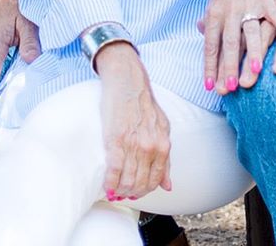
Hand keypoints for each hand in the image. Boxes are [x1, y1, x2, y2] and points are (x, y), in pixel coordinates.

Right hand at [96, 43, 171, 200]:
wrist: (128, 83)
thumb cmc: (144, 105)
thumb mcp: (163, 128)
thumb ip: (165, 157)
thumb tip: (168, 185)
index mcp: (163, 144)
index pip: (156, 180)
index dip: (146, 190)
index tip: (138, 191)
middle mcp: (150, 147)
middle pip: (141, 183)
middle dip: (133, 192)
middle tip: (126, 191)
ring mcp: (133, 145)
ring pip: (127, 181)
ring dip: (121, 190)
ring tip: (117, 188)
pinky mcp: (115, 141)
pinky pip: (113, 172)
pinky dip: (110, 183)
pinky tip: (107, 186)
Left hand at [202, 0, 275, 94]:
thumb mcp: (216, 3)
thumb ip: (210, 21)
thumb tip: (201, 33)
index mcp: (215, 14)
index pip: (211, 45)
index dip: (211, 66)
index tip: (211, 87)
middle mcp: (230, 10)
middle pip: (229, 42)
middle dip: (229, 66)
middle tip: (231, 88)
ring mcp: (249, 4)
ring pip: (251, 32)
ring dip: (253, 52)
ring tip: (255, 72)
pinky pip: (275, 14)